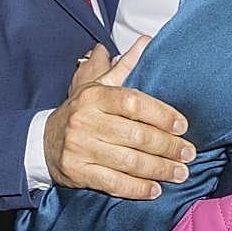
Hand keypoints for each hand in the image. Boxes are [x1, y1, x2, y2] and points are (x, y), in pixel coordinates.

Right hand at [44, 36, 193, 199]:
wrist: (43, 141)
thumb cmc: (80, 111)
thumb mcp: (97, 85)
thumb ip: (124, 66)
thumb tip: (146, 41)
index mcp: (93, 96)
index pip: (133, 103)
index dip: (162, 115)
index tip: (182, 126)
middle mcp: (84, 120)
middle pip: (136, 135)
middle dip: (168, 146)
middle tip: (188, 153)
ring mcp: (79, 147)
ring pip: (128, 161)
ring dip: (159, 169)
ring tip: (180, 172)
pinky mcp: (77, 171)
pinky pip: (113, 182)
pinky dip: (137, 188)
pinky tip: (155, 189)